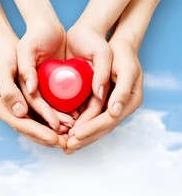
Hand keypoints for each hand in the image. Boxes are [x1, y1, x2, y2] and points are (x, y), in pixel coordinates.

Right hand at [0, 34, 66, 147]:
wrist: (10, 47)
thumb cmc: (5, 55)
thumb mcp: (3, 69)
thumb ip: (8, 91)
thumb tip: (21, 113)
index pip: (20, 123)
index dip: (38, 132)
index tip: (54, 138)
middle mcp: (8, 109)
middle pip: (29, 129)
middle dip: (48, 137)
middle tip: (65, 144)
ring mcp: (18, 108)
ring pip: (37, 125)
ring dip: (53, 132)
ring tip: (70, 136)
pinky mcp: (28, 103)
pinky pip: (41, 116)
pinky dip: (53, 121)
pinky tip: (67, 124)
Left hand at [65, 39, 142, 153]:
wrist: (116, 47)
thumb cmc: (122, 54)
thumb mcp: (126, 68)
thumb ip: (122, 90)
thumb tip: (114, 112)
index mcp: (129, 102)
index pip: (109, 120)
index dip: (92, 129)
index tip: (76, 135)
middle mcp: (120, 108)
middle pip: (102, 128)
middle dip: (84, 139)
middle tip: (67, 148)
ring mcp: (111, 107)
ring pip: (95, 127)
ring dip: (81, 138)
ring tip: (66, 147)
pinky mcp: (101, 104)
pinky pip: (90, 119)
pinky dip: (80, 127)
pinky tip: (68, 134)